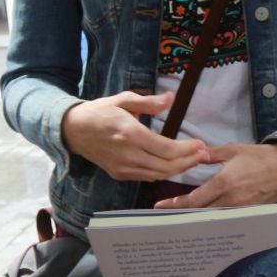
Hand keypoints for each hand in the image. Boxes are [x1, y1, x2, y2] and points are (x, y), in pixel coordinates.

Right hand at [62, 90, 207, 182]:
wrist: (72, 130)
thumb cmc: (99, 112)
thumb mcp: (123, 100)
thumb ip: (149, 102)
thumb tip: (171, 99)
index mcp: (130, 134)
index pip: (166, 148)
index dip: (187, 149)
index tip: (200, 144)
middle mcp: (128, 154)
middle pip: (166, 166)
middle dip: (188, 161)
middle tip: (203, 154)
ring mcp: (123, 167)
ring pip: (158, 175)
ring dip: (178, 169)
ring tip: (193, 160)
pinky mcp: (119, 174)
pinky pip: (147, 177)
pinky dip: (163, 172)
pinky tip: (174, 165)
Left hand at [154, 142, 276, 209]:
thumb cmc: (260, 157)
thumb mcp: (234, 150)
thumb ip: (212, 154)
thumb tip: (195, 154)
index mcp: (225, 182)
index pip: (195, 199)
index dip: (177, 204)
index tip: (161, 206)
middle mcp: (231, 199)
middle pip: (201, 213)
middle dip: (182, 214)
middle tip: (165, 214)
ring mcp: (240, 208)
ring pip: (212, 217)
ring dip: (197, 217)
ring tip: (180, 216)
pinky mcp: (248, 213)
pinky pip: (226, 218)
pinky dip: (213, 217)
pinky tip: (204, 217)